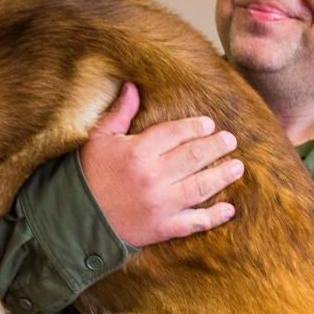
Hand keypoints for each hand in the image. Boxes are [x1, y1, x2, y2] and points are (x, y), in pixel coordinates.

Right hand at [79, 82, 242, 246]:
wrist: (76, 220)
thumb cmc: (87, 174)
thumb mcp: (99, 139)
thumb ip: (120, 112)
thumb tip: (133, 86)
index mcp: (138, 152)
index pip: (176, 133)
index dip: (195, 126)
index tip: (208, 124)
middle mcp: (153, 177)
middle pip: (195, 156)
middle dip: (217, 146)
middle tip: (230, 140)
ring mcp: (160, 204)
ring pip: (201, 186)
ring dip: (223, 175)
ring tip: (237, 167)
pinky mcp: (163, 228)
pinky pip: (195, 222)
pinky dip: (214, 216)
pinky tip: (229, 209)